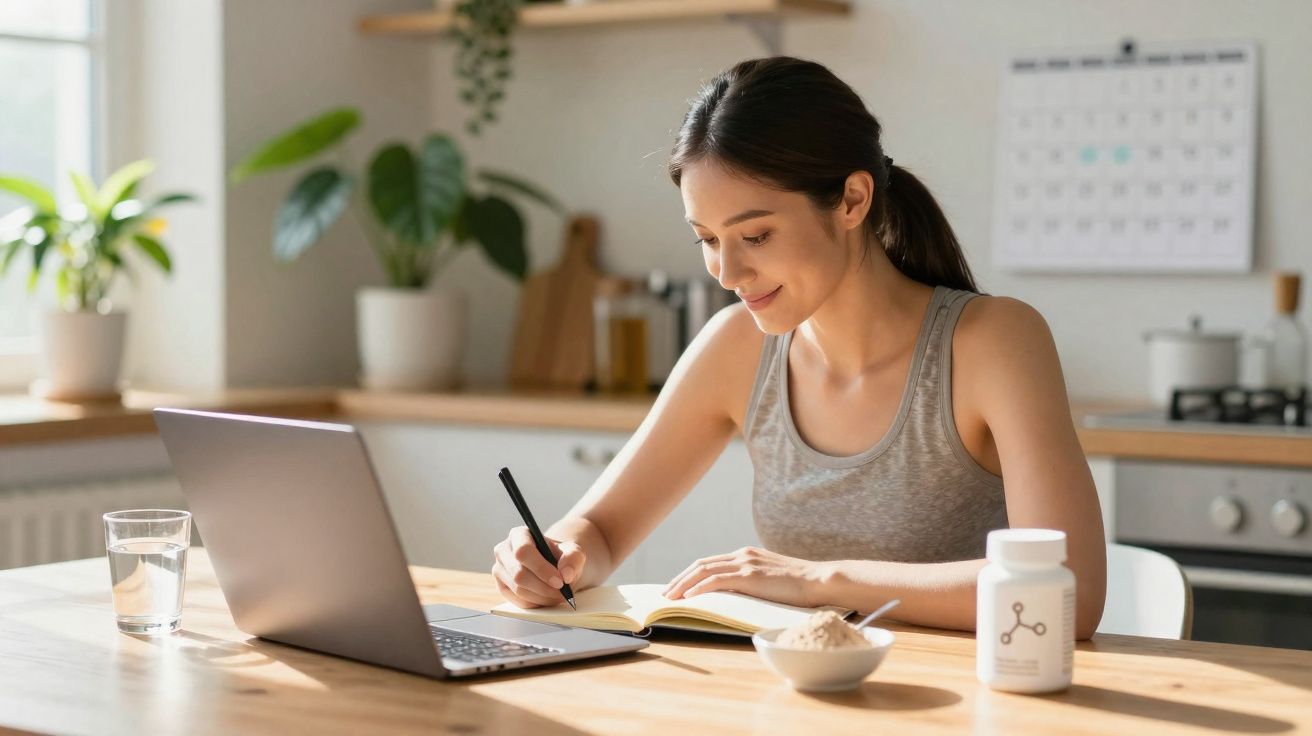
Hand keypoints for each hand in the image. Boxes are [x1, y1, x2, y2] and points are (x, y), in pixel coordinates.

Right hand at [492, 525, 585, 608]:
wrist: (554, 565)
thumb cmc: (561, 556)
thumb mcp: (573, 552)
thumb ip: (573, 559)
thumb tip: (566, 574)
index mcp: (518, 535)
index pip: (523, 551)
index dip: (541, 568)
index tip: (560, 581)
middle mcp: (503, 551)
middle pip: (519, 574)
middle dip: (544, 587)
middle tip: (562, 593)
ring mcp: (499, 570)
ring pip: (518, 590)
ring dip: (542, 597)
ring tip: (559, 596)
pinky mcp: (502, 588)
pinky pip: (518, 601)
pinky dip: (536, 603)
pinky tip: (548, 598)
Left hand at [662, 546, 825, 607]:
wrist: (819, 580)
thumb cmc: (800, 586)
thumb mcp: (771, 580)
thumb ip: (754, 582)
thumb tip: (737, 596)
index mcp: (746, 555)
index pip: (710, 563)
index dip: (690, 574)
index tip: (677, 587)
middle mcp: (742, 555)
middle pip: (701, 564)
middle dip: (680, 579)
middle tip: (666, 594)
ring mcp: (745, 563)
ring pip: (704, 570)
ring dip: (683, 584)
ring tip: (670, 598)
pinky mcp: (750, 575)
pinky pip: (716, 580)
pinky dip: (699, 588)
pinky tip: (688, 597)